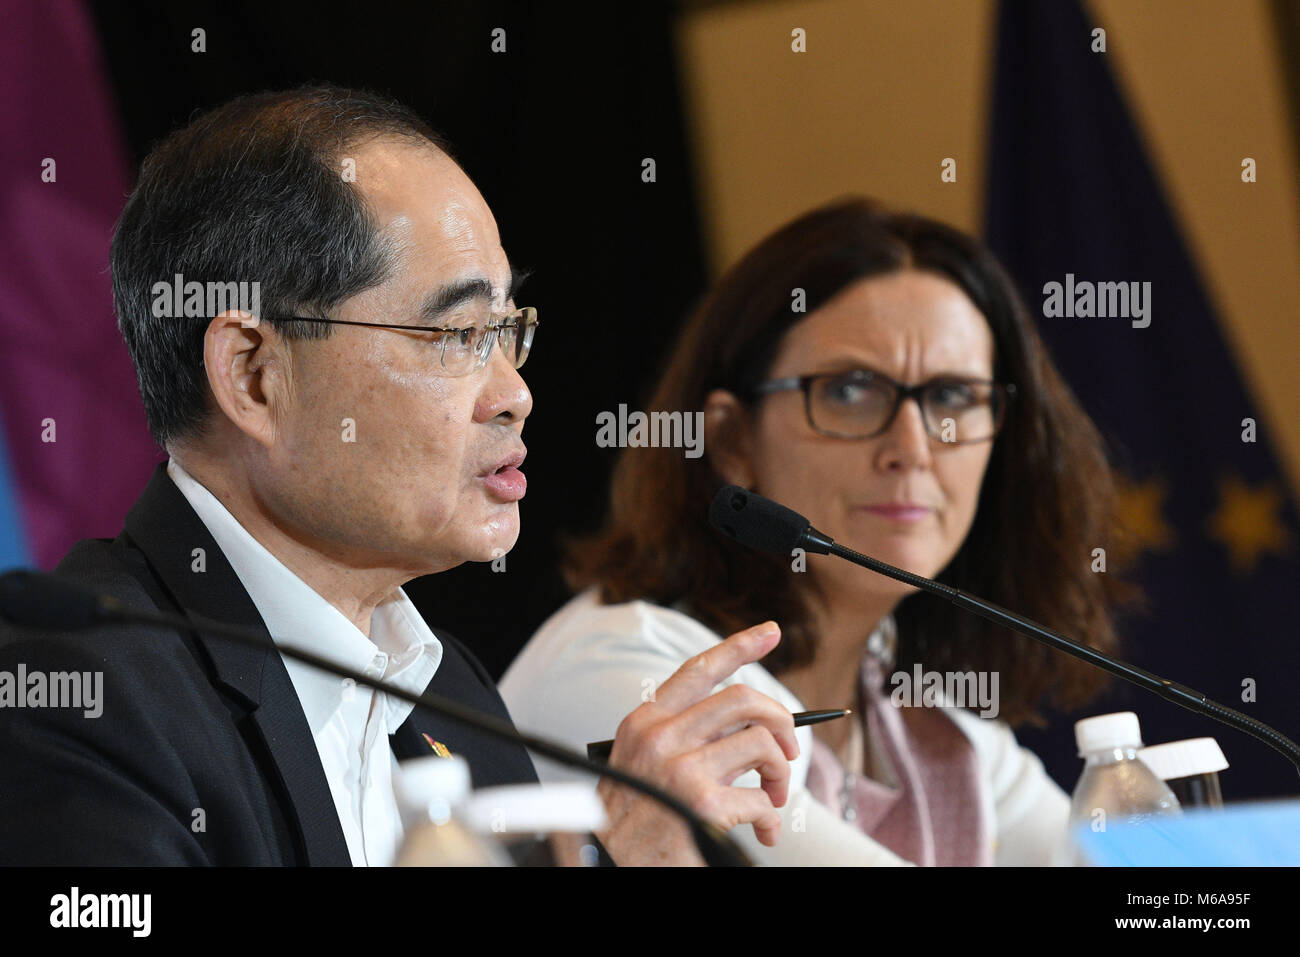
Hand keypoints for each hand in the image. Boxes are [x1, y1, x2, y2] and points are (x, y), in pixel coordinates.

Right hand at [596, 621, 797, 864]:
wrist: (609, 866)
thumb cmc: (634, 819)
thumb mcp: (643, 762)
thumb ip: (683, 735)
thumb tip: (748, 722)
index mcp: (645, 721)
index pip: (699, 669)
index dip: (740, 646)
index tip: (770, 632)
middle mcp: (660, 736)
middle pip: (743, 699)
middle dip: (779, 721)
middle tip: (786, 751)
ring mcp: (680, 768)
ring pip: (761, 743)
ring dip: (779, 773)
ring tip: (772, 798)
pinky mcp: (702, 804)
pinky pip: (761, 800)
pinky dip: (770, 820)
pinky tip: (762, 833)